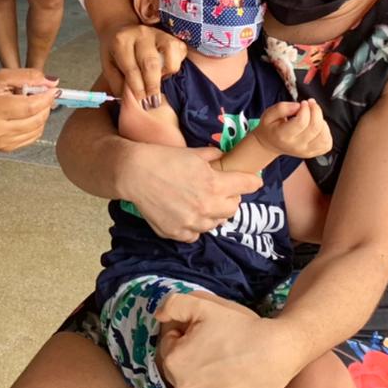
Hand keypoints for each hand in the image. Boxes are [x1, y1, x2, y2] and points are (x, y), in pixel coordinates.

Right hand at [0, 69, 56, 152]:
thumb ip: (27, 76)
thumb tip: (52, 82)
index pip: (30, 106)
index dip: (46, 97)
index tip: (52, 90)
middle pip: (36, 119)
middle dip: (46, 105)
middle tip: (42, 95)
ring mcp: (2, 142)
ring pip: (37, 130)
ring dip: (41, 115)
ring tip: (30, 105)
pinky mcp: (6, 149)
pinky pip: (32, 137)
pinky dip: (35, 125)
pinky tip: (26, 116)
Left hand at [101, 23, 186, 109]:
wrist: (120, 29)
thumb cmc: (115, 52)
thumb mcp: (108, 66)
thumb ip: (117, 83)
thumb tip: (128, 100)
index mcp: (121, 42)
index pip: (132, 69)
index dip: (138, 89)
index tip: (142, 102)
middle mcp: (140, 34)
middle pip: (151, 63)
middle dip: (153, 85)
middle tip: (153, 101)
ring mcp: (157, 33)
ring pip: (170, 52)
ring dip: (168, 71)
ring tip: (162, 80)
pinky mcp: (169, 35)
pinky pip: (179, 49)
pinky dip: (177, 62)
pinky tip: (167, 70)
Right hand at [125, 145, 259, 241]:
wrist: (135, 173)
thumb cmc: (163, 158)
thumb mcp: (193, 153)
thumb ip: (213, 157)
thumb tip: (222, 158)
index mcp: (215, 184)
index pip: (248, 185)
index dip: (252, 181)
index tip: (253, 180)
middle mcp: (208, 206)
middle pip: (234, 208)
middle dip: (231, 198)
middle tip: (221, 191)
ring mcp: (192, 223)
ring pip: (216, 223)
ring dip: (213, 214)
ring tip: (201, 203)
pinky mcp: (177, 233)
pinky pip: (195, 234)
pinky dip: (194, 227)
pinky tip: (187, 215)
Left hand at [155, 292, 294, 387]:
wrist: (273, 354)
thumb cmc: (238, 327)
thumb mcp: (203, 305)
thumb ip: (173, 305)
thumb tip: (158, 316)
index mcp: (173, 361)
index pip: (168, 343)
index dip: (185, 334)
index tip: (204, 332)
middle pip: (175, 366)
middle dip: (187, 355)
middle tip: (213, 347)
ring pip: (185, 387)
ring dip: (193, 376)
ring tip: (217, 363)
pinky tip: (224, 379)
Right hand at [252, 100, 331, 159]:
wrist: (270, 144)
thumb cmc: (271, 128)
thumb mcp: (268, 114)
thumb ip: (282, 108)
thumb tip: (297, 106)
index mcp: (283, 136)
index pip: (301, 122)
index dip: (305, 109)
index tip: (302, 103)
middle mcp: (296, 145)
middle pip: (315, 127)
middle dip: (316, 111)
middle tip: (310, 105)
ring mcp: (305, 151)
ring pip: (324, 136)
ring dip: (322, 121)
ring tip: (314, 116)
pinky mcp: (313, 153)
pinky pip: (327, 143)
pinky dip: (326, 133)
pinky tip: (318, 127)